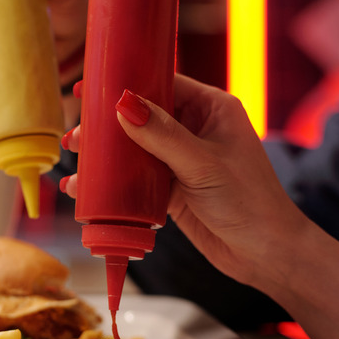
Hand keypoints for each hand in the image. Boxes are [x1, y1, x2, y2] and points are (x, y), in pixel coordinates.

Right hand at [61, 74, 308, 286]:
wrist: (264, 254)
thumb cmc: (249, 202)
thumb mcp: (202, 163)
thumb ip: (162, 135)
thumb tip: (123, 105)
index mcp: (211, 108)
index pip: (162, 83)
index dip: (125, 83)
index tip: (90, 87)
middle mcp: (194, 129)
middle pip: (141, 116)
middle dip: (106, 124)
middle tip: (77, 136)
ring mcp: (181, 159)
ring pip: (133, 149)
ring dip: (104, 155)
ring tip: (74, 160)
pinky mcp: (170, 188)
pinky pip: (134, 178)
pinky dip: (111, 182)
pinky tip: (85, 188)